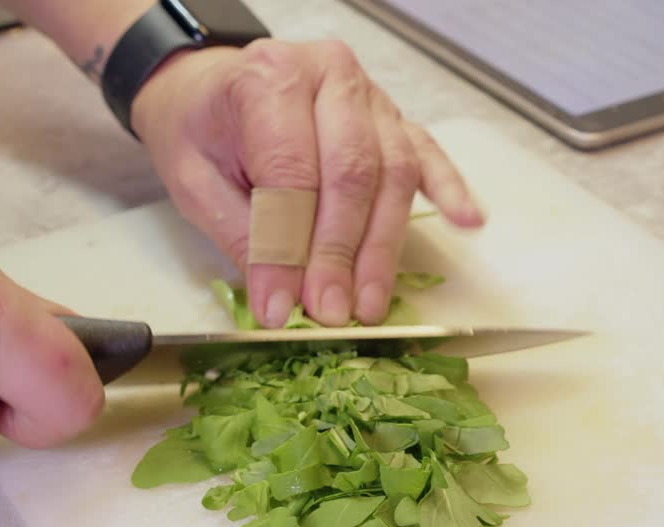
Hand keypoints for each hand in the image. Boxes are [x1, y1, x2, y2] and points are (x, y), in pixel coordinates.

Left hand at [129, 39, 484, 327]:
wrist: (208, 87)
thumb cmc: (201, 130)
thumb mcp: (196, 182)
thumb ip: (243, 236)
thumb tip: (281, 303)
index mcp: (271, 78)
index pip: (291, 172)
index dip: (290, 247)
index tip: (284, 307)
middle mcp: (330, 76)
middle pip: (351, 173)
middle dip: (342, 253)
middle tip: (333, 313)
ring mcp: (370, 95)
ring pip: (393, 173)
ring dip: (384, 247)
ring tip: (372, 302)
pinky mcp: (394, 118)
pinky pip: (427, 154)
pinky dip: (449, 190)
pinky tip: (467, 221)